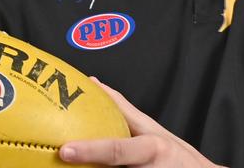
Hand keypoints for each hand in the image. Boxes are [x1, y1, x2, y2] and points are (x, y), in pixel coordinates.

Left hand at [59, 79, 224, 167]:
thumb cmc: (177, 156)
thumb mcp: (153, 130)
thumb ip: (123, 110)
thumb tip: (95, 84)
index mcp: (150, 148)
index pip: (116, 150)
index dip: (90, 151)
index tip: (65, 150)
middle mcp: (149, 167)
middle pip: (113, 166)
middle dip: (90, 162)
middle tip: (65, 156)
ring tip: (72, 167)